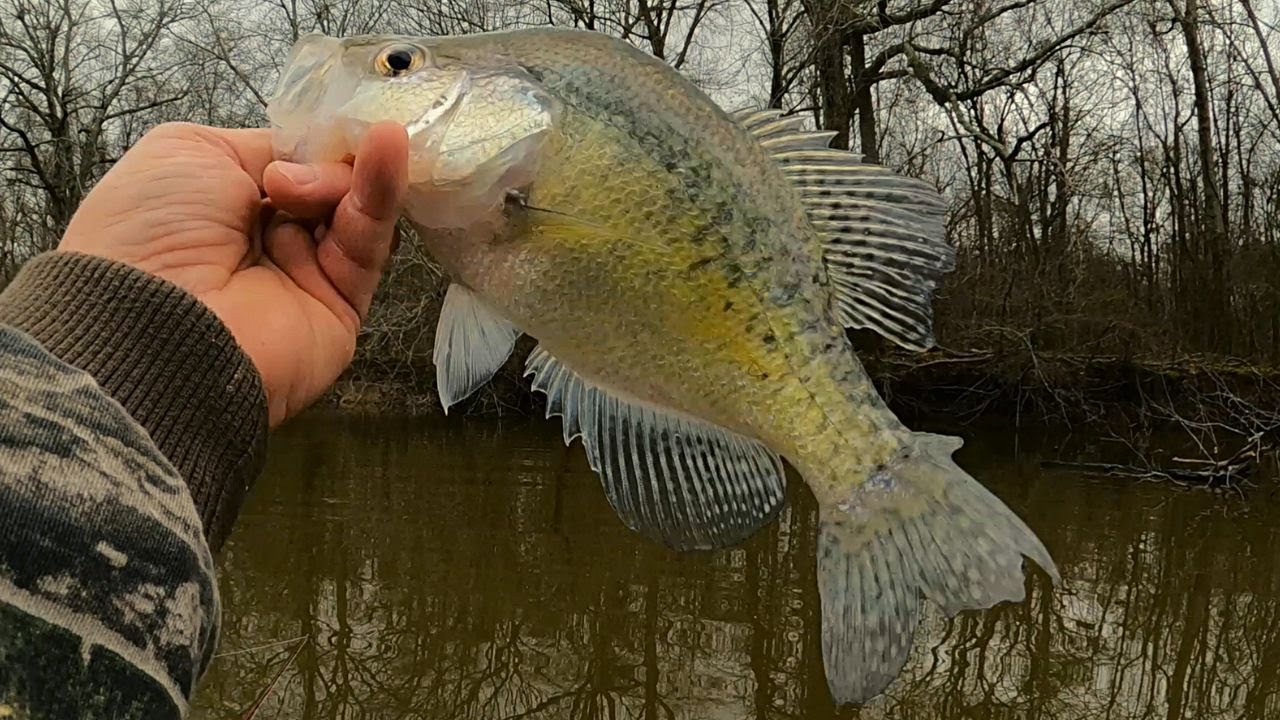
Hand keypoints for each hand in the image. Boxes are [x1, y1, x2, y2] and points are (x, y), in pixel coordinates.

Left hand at [59, 121, 409, 426]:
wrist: (156, 323)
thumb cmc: (152, 230)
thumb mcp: (193, 151)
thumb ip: (265, 146)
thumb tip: (312, 161)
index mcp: (224, 205)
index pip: (290, 163)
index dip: (313, 142)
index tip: (332, 123)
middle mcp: (266, 241)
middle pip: (328, 184)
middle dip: (329, 160)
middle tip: (300, 169)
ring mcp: (306, 274)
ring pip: (353, 210)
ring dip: (362, 171)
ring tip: (379, 139)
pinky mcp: (342, 306)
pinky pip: (365, 245)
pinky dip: (381, 193)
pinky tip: (389, 149)